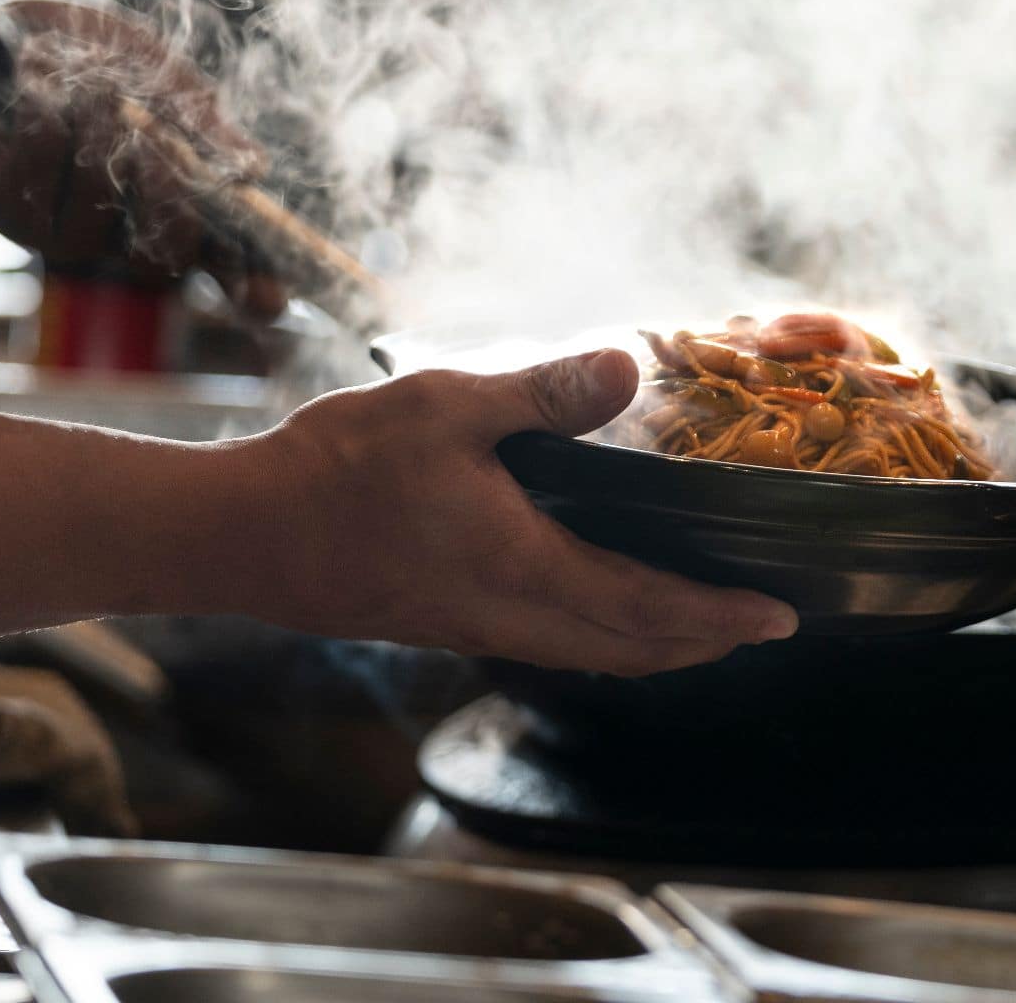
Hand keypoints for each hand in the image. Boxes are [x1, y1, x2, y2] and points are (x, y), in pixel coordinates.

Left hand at [0, 0, 286, 318]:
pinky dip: (47, 114)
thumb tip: (253, 171)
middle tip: (156, 141)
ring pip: (105, 210)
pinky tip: (30, 80)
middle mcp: (114, 226)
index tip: (272, 297)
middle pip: (171, 256)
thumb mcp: (144, 65)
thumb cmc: (56, 50)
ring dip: (100, 130)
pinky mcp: (0, 207)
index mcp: (161, 195)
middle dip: (172, 193)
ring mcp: (56, 225)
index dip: (250, 283)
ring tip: (81, 77)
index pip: (220, 257)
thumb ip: (197, 114)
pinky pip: (43, 174)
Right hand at [223, 349, 799, 673]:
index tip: (778, 617)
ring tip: (694, 622)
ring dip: (651, 644)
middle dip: (701, 642)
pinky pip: (546, 642)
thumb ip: (541, 393)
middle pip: (631, 650)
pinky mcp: (440, 621)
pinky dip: (597, 633)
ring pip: (588, 652)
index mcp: (527, 569)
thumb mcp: (444, 407)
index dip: (721, 616)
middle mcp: (510, 615)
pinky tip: (591, 602)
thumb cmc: (334, 470)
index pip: (650, 608)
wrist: (237, 538)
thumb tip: (629, 364)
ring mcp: (473, 626)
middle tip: (758, 624)